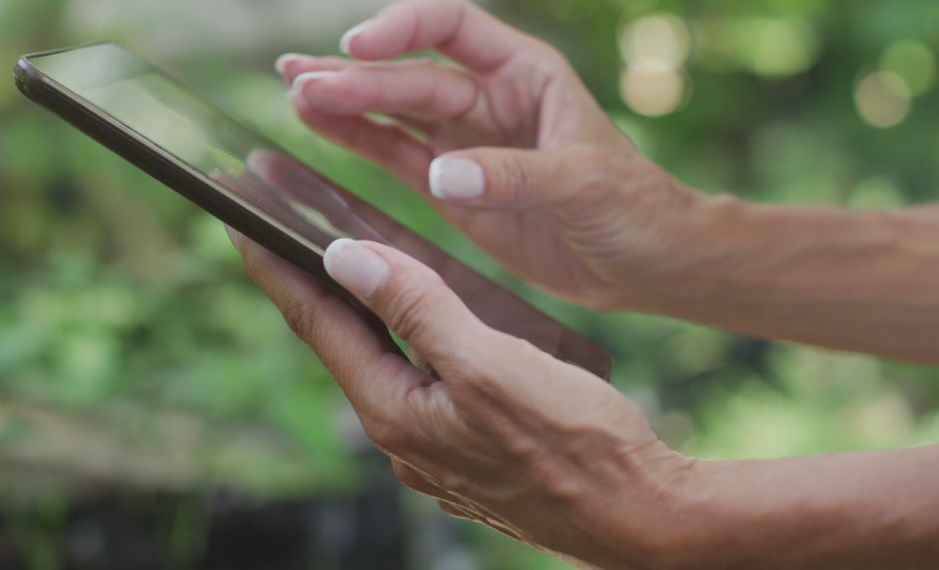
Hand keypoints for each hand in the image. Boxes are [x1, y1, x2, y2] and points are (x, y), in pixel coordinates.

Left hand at [229, 231, 693, 568]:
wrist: (640, 515)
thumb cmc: (576, 442)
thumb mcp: (489, 363)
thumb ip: (417, 308)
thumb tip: (346, 260)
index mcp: (395, 411)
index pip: (317, 324)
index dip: (276, 268)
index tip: (240, 222)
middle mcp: (402, 436)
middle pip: (342, 343)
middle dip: (310, 285)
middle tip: (280, 231)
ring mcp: (433, 448)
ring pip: (382, 362)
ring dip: (360, 312)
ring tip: (343, 264)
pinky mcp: (465, 449)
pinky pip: (419, 382)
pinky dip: (406, 341)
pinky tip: (419, 321)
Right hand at [275, 0, 705, 309]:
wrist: (645, 262)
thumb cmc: (632, 208)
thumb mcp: (583, 183)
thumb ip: (514, 174)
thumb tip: (440, 175)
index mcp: (525, 74)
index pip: (452, 27)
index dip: (403, 28)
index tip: (360, 48)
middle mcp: (489, 99)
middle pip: (410, 75)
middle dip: (356, 78)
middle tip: (301, 82)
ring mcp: (466, 142)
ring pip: (393, 111)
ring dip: (345, 102)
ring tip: (293, 91)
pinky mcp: (452, 187)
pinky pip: (396, 156)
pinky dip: (358, 142)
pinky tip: (318, 128)